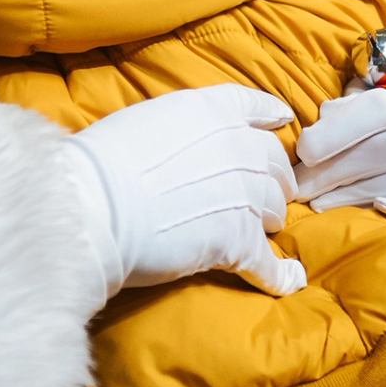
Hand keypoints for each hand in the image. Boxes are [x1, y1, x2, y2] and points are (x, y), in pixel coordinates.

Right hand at [59, 85, 307, 315]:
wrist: (95, 204)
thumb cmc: (103, 162)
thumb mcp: (146, 119)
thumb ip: (181, 128)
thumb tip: (184, 146)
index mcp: (212, 111)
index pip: (255, 107)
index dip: (271, 116)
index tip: (281, 121)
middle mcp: (239, 146)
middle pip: (273, 163)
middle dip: (271, 179)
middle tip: (262, 194)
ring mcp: (245, 194)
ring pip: (275, 209)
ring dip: (270, 220)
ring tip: (262, 231)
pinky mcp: (240, 241)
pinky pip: (270, 264)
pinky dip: (282, 274)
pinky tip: (290, 278)